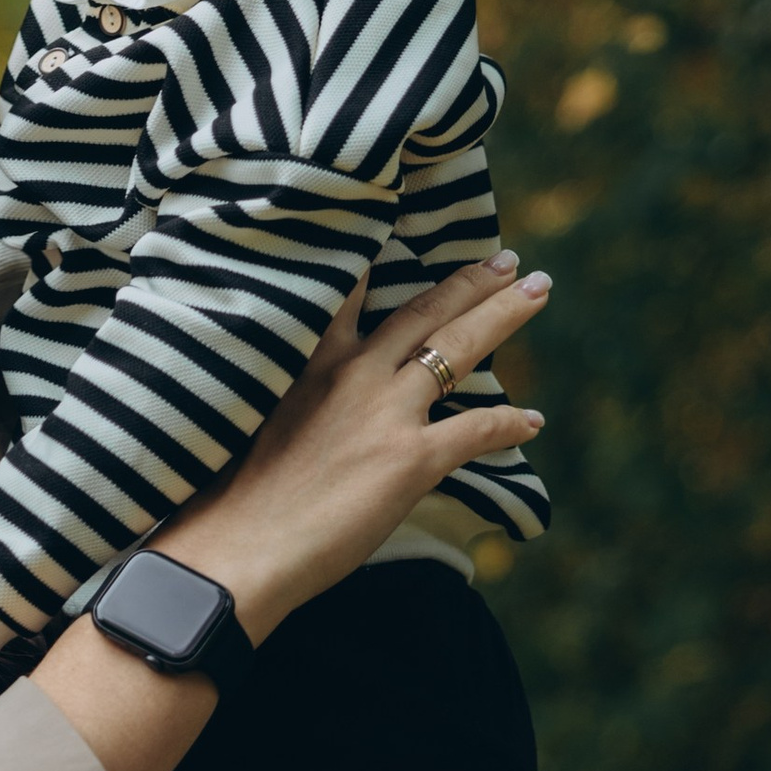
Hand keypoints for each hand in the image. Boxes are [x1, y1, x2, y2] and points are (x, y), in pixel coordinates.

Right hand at [148, 254, 550, 648]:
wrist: (239, 544)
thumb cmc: (233, 497)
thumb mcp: (253, 417)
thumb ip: (292, 395)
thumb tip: (308, 407)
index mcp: (311, 359)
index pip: (353, 291)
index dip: (387, 261)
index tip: (409, 226)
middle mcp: (354, 373)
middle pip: (425, 310)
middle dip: (472, 280)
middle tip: (508, 260)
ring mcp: (385, 412)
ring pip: (459, 346)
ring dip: (505, 314)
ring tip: (538, 290)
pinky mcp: (411, 457)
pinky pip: (477, 428)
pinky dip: (510, 423)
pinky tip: (534, 422)